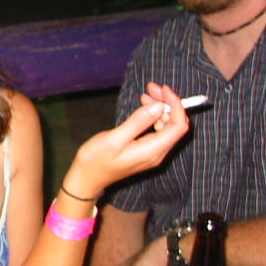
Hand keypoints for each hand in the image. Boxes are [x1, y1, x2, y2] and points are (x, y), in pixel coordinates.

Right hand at [63, 84, 188, 197]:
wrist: (87, 178)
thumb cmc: (95, 160)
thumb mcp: (113, 139)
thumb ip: (137, 122)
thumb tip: (158, 106)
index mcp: (152, 151)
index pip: (178, 126)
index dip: (175, 105)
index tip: (162, 89)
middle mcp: (158, 153)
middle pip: (175, 125)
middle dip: (168, 103)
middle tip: (151, 87)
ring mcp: (153, 153)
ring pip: (168, 126)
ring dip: (161, 108)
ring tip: (146, 94)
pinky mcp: (146, 150)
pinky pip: (159, 131)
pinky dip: (155, 116)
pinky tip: (144, 106)